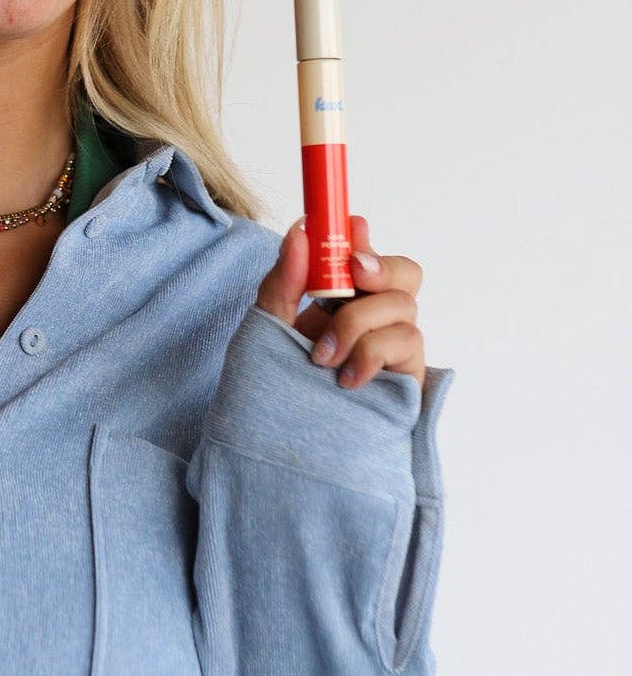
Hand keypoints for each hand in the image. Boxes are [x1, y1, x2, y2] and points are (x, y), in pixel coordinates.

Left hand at [255, 213, 425, 389]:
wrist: (283, 448)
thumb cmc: (275, 388)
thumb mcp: (267, 328)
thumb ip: (284, 281)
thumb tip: (300, 230)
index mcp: (340, 299)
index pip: (365, 256)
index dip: (363, 238)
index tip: (350, 227)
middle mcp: (372, 318)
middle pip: (406, 272)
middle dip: (382, 266)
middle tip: (354, 275)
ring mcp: (392, 348)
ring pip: (402, 306)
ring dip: (358, 323)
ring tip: (322, 358)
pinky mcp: (405, 378)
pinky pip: (408, 344)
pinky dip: (373, 354)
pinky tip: (346, 380)